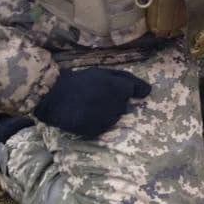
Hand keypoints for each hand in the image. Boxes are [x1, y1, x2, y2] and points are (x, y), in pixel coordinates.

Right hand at [33, 67, 150, 138]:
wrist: (55, 95)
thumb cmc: (81, 81)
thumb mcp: (103, 72)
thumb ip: (127, 80)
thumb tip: (149, 90)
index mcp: (119, 89)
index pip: (135, 91)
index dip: (126, 90)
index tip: (114, 90)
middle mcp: (116, 105)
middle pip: (123, 105)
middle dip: (113, 101)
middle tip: (95, 96)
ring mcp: (106, 120)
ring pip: (114, 117)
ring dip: (105, 112)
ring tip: (89, 105)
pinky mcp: (96, 131)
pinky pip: (102, 127)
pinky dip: (96, 122)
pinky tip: (85, 114)